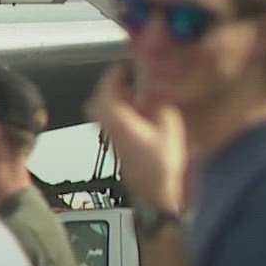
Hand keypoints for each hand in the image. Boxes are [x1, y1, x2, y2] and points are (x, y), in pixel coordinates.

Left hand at [87, 64, 185, 212]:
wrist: (157, 196)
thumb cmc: (162, 167)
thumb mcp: (170, 129)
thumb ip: (161, 107)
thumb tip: (155, 96)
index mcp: (119, 122)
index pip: (105, 93)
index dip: (111, 77)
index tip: (119, 69)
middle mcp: (110, 132)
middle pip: (96, 105)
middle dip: (107, 90)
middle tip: (122, 82)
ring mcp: (111, 143)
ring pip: (101, 117)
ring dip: (112, 104)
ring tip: (130, 98)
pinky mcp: (116, 152)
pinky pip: (110, 128)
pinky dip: (117, 118)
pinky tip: (135, 118)